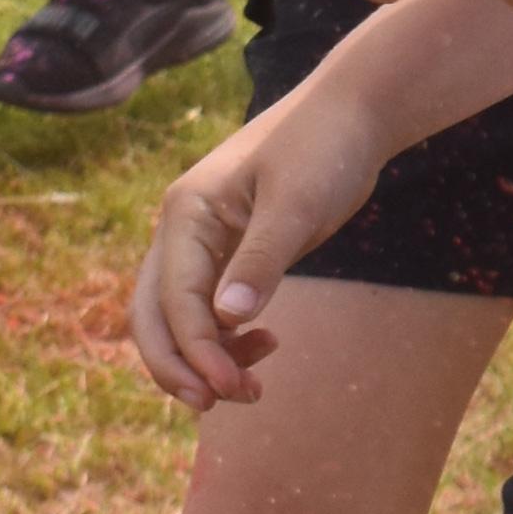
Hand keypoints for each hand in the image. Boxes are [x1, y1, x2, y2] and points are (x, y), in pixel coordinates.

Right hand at [127, 76, 393, 407]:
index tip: (231, 390)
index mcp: (187, 214)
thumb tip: (227, 320)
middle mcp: (183, 230)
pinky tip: (266, 345)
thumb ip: (262, 260)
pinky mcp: (233, 252)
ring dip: (207, 359)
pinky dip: (228, 338)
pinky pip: (212, 309)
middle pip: (156, 316)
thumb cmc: (326, 147)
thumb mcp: (297, 205)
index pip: (174, 300)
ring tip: (254, 388)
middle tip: (222, 403)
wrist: (356, 110)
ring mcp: (205, 242)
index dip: (197, 352)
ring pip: (181, 319)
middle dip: (181, 366)